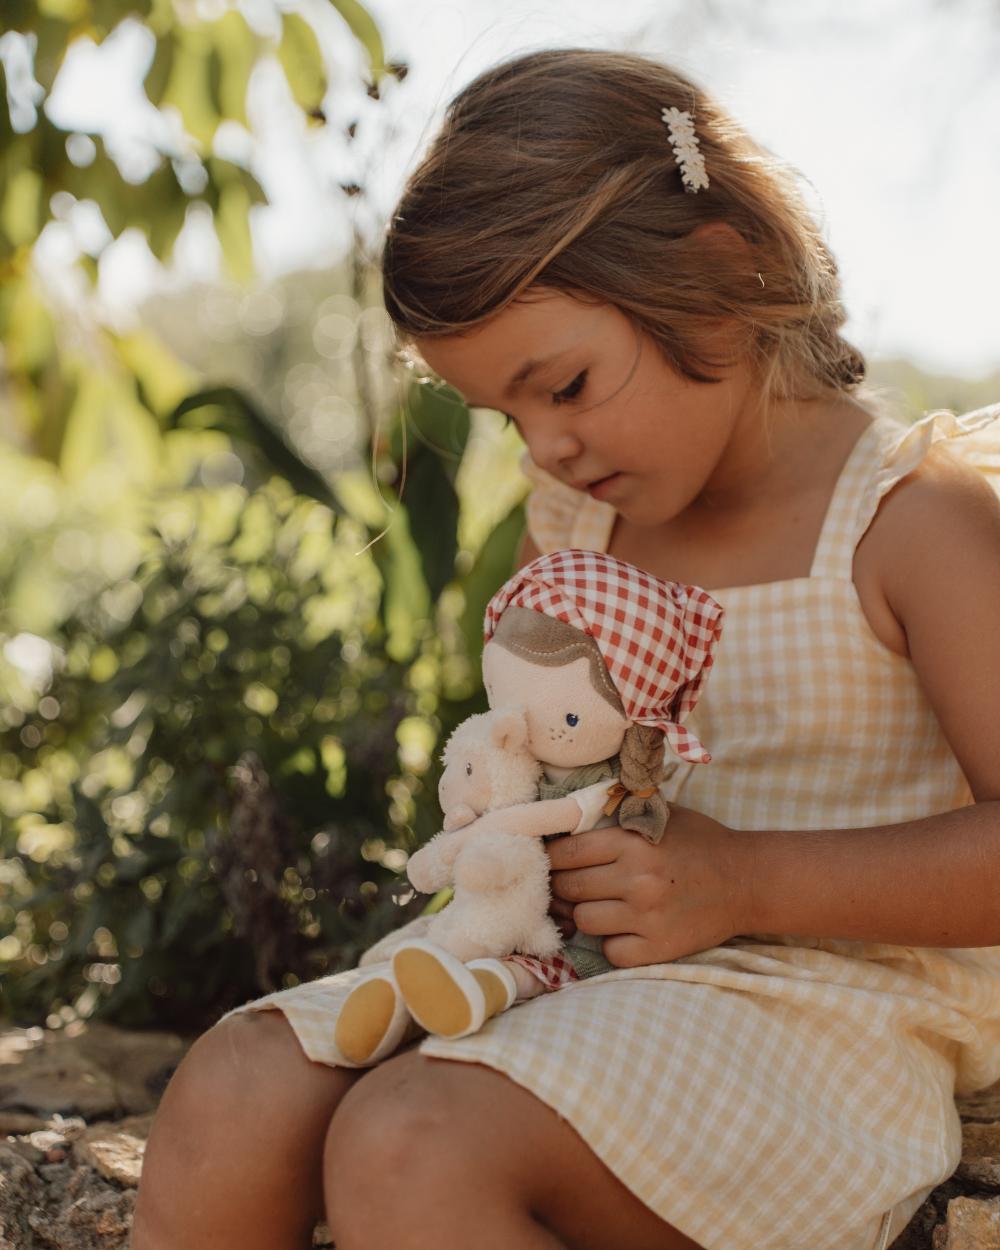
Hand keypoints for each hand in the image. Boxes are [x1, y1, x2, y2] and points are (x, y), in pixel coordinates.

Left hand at [546, 805, 749, 965]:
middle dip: (565, 886)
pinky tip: (627, 929)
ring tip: (605, 905)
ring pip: (584, 920)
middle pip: (569, 887)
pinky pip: (611, 951)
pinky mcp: (659, 948)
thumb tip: (566, 815)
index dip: (552, 857)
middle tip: (574, 883)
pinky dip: (614, 942)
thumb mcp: (660, 814)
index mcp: (633, 842)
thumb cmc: (699, 843)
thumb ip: (617, 813)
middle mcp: (637, 879)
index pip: (566, 852)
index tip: (552, 860)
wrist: (747, 882)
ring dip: (588, 913)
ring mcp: (648, 917)